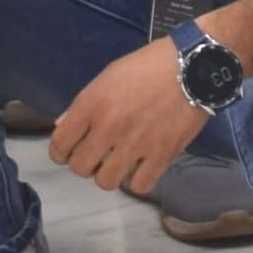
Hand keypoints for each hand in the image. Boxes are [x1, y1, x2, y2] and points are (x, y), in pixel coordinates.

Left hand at [48, 39, 211, 199]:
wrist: (192, 66)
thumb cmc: (147, 66)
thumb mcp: (108, 76)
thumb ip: (83, 104)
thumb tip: (62, 127)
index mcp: (92, 103)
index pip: (60, 144)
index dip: (60, 152)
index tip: (69, 151)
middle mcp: (109, 127)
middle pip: (79, 168)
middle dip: (85, 163)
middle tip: (97, 154)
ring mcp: (136, 144)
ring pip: (105, 182)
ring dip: (109, 173)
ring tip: (118, 161)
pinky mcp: (162, 155)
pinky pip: (139, 186)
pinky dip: (138, 180)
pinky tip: (141, 166)